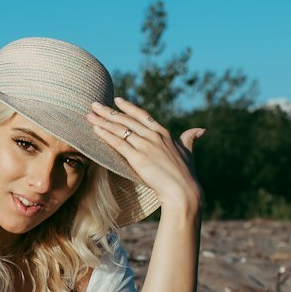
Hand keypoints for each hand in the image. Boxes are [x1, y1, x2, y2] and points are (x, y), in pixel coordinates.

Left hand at [87, 97, 203, 211]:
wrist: (183, 191)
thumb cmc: (186, 174)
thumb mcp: (189, 151)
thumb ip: (190, 138)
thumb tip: (201, 130)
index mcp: (164, 133)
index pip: (142, 115)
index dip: (128, 107)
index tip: (116, 100)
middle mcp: (154, 136)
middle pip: (127, 120)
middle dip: (108, 111)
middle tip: (94, 104)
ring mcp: (146, 146)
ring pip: (120, 130)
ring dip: (103, 122)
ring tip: (89, 115)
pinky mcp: (138, 158)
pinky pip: (119, 144)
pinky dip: (106, 135)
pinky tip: (96, 130)